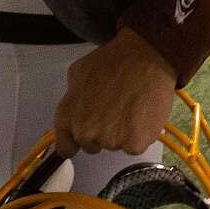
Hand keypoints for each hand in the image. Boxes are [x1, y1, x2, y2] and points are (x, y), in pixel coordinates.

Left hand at [53, 27, 176, 157]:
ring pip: (114, 145)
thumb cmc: (110, 62)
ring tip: (128, 108)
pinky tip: (140, 116)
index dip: (74, 144)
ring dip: (120, 134)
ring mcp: (109, 141)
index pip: (65, 148)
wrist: (144, 60)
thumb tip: (76, 112)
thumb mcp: (78, 74)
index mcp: (67, 116)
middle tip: (112, 112)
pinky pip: (133, 147)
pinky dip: (138, 136)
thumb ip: (72, 99)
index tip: (83, 137)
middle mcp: (85, 133)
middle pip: (91, 146)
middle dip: (100, 133)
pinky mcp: (134, 145)